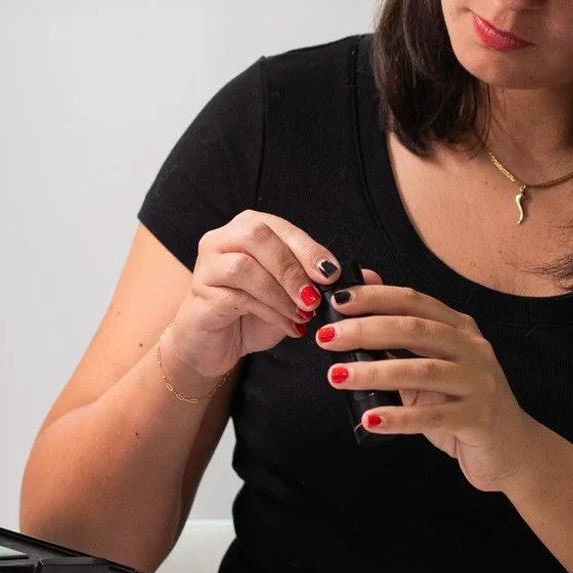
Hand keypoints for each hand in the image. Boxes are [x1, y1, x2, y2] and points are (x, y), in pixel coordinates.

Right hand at [162, 211, 342, 383]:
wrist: (215, 345)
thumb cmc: (254, 312)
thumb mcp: (295, 295)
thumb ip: (327, 283)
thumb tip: (371, 277)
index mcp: (248, 229)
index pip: (281, 228)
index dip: (309, 248)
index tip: (333, 274)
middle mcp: (222, 239)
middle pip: (258, 235)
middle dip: (293, 267)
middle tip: (315, 297)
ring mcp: (207, 266)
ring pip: (244, 266)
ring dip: (281, 293)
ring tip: (303, 316)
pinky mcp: (201, 295)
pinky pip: (237, 297)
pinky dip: (269, 312)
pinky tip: (288, 326)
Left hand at [316, 269, 557, 492]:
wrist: (512, 450)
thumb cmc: (462, 404)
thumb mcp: (431, 366)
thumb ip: (400, 338)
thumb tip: (359, 301)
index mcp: (460, 329)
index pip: (414, 302)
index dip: (375, 297)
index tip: (337, 299)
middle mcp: (472, 349)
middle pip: (415, 330)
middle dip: (365, 330)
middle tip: (327, 337)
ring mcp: (478, 383)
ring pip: (421, 370)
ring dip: (374, 372)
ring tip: (337, 376)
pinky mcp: (478, 418)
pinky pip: (432, 416)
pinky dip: (398, 417)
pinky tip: (370, 418)